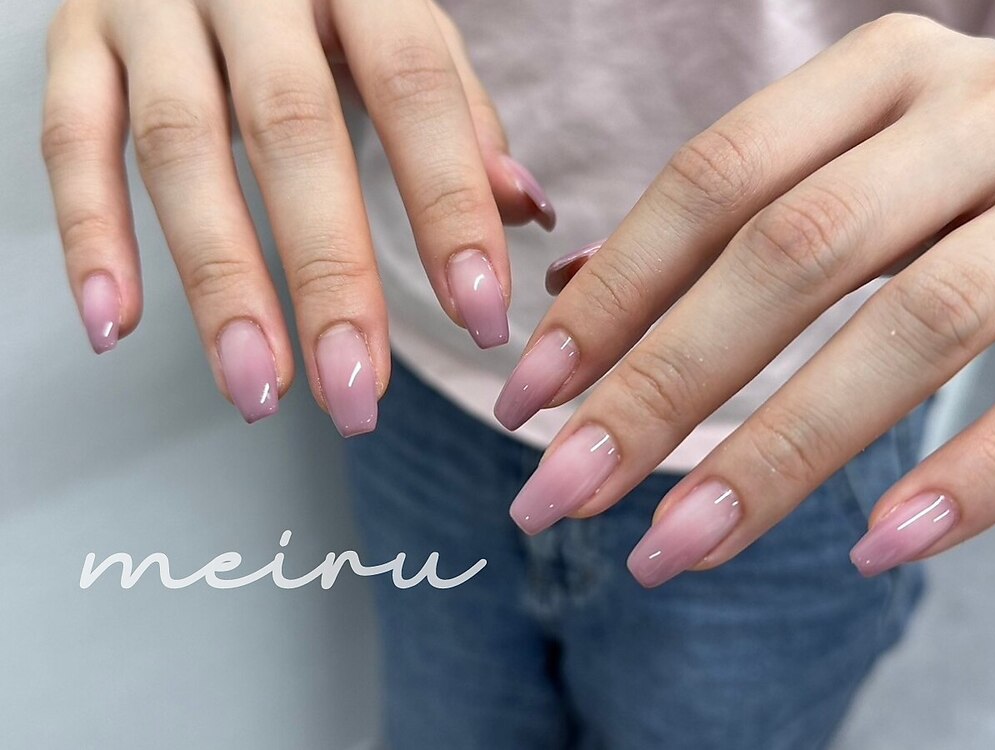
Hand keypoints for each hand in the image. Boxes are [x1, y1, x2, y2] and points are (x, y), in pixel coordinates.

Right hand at [43, 0, 553, 431]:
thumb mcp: (399, 23)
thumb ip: (456, 108)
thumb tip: (519, 209)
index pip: (414, 88)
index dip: (449, 207)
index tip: (478, 316)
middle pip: (292, 131)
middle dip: (329, 275)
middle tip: (358, 390)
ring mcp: (152, 5)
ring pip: (179, 149)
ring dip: (218, 283)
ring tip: (257, 389)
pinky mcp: (77, 38)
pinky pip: (70, 140)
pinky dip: (90, 234)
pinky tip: (115, 324)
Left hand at [495, 13, 994, 585]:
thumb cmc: (958, 170)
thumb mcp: (843, 158)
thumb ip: (725, 218)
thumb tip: (573, 287)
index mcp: (877, 79)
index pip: (711, 182)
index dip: (612, 294)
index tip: (527, 398)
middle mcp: (969, 115)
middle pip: (787, 257)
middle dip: (658, 387)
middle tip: (558, 492)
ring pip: (913, 325)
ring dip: (776, 454)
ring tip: (671, 548)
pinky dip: (965, 478)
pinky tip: (870, 551)